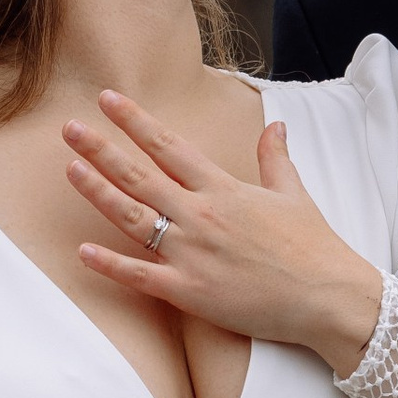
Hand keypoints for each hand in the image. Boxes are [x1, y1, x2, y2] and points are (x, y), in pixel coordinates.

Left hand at [65, 92, 385, 372]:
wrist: (329, 297)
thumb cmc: (314, 247)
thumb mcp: (294, 194)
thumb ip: (275, 159)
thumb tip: (276, 126)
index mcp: (225, 188)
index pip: (169, 146)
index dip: (135, 121)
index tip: (107, 100)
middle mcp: (203, 215)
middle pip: (141, 176)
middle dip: (102, 149)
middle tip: (69, 127)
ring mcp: (194, 254)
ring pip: (135, 217)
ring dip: (99, 192)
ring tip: (70, 169)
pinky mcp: (192, 293)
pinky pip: (142, 276)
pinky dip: (112, 265)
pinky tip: (83, 252)